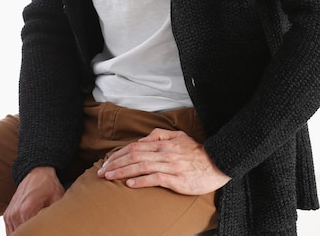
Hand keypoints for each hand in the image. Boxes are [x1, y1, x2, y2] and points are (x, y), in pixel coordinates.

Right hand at [3, 166, 64, 234]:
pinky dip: (16, 232)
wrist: (37, 172)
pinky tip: (26, 228)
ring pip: (14, 234)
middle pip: (21, 234)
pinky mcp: (7, 215)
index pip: (31, 232)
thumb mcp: (57, 197)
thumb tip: (58, 224)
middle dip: (31, 233)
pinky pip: (9, 231)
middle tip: (40, 230)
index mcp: (27, 210)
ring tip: (34, 229)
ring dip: (23, 234)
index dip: (38, 232)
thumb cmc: (47, 184)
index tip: (44, 229)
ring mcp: (10, 215)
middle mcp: (15, 213)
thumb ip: (54, 214)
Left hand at [97, 128, 230, 194]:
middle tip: (102, 172)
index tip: (107, 162)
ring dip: (122, 171)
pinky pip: (155, 179)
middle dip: (115, 163)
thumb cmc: (198, 152)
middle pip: (134, 156)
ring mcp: (170, 166)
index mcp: (164, 143)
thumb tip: (145, 138)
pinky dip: (141, 181)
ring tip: (109, 177)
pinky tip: (129, 184)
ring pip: (141, 166)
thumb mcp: (180, 136)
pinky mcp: (177, 179)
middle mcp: (164, 152)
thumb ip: (161, 135)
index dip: (119, 154)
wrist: (218, 163)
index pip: (135, 146)